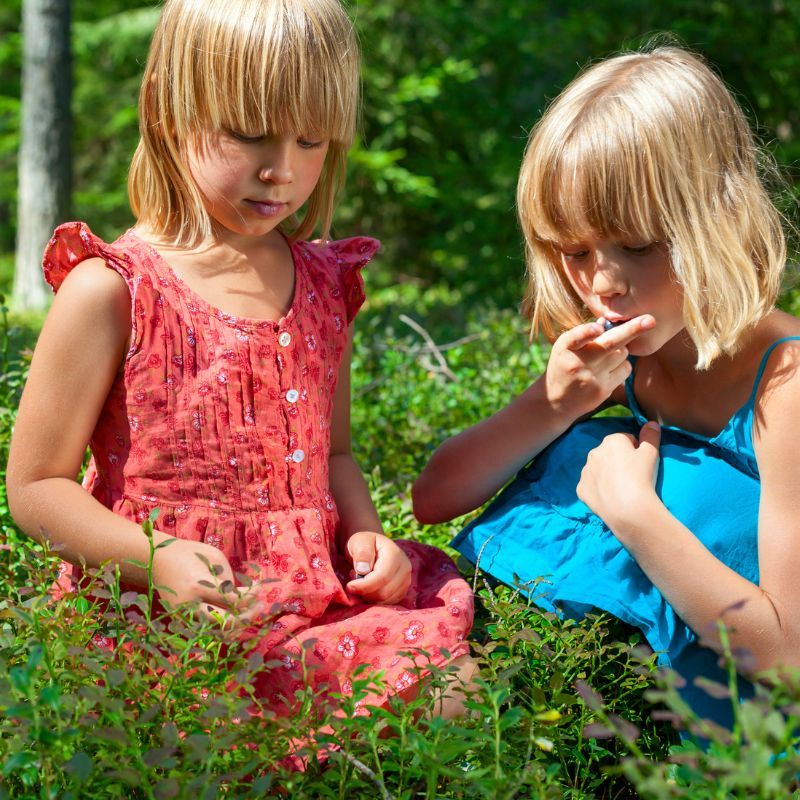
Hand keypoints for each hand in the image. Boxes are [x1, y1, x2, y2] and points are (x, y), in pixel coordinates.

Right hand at [151, 537, 261, 623]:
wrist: (159, 559)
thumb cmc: (190, 553)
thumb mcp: (214, 558)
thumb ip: (228, 580)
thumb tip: (242, 598)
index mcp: (198, 586)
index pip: (233, 600)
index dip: (251, 595)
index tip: (258, 585)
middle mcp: (190, 606)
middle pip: (226, 624)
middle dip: (247, 617)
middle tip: (260, 606)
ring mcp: (183, 616)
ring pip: (217, 632)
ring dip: (236, 625)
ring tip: (249, 611)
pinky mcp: (181, 620)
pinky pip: (207, 628)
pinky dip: (223, 625)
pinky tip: (233, 613)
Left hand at [345, 531, 411, 603]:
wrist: (373, 548)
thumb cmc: (364, 544)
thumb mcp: (359, 542)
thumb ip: (361, 553)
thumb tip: (363, 570)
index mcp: (395, 554)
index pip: (381, 577)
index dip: (364, 585)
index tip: (349, 586)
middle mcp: (405, 568)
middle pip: (384, 592)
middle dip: (364, 592)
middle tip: (353, 581)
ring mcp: (406, 581)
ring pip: (385, 601)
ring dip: (368, 596)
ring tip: (361, 582)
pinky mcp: (402, 592)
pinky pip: (387, 604)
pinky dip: (373, 601)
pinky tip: (368, 588)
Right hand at [544, 315, 654, 419]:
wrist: (556, 401)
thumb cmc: (563, 366)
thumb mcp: (565, 348)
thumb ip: (582, 334)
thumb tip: (606, 322)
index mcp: (565, 348)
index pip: (576, 337)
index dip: (588, 332)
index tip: (599, 327)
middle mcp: (577, 363)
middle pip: (609, 343)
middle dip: (631, 330)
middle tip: (650, 320)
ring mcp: (592, 378)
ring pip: (622, 353)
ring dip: (621, 349)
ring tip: (606, 355)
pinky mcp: (603, 390)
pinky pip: (625, 369)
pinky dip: (622, 364)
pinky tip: (609, 369)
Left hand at [576, 421, 662, 539]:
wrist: (628, 509)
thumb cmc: (642, 477)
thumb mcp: (652, 453)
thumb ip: (651, 435)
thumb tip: (651, 423)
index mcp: (611, 440)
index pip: (626, 440)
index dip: (636, 450)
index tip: (642, 464)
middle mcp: (594, 452)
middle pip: (609, 454)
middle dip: (619, 461)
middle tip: (632, 477)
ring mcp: (585, 471)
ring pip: (598, 469)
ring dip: (607, 475)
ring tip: (622, 488)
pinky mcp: (581, 489)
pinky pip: (591, 486)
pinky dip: (598, 490)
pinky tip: (610, 498)